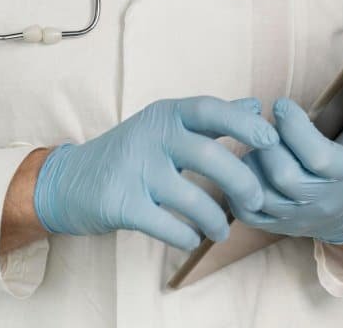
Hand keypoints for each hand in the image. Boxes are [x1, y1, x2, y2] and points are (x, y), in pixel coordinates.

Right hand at [33, 96, 279, 250]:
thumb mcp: (167, 124)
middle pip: (207, 155)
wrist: (70, 179)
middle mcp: (150, 136)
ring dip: (216, 218)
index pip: (210, 109)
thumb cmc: (132, 150)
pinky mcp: (121, 203)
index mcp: (166, 114)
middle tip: (257, 199)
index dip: (243, 123)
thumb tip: (256, 105)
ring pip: (191, 197)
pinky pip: (167, 225)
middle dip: (240, 180)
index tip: (271, 140)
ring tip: (223, 229)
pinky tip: (192, 238)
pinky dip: (186, 236)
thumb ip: (212, 118)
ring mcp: (134, 169)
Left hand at [227, 76, 342, 244]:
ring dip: (252, 162)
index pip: (318, 157)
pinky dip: (238, 188)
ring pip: (262, 194)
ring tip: (258, 142)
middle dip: (268, 143)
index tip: (281, 103)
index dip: (294, 127)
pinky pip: (248, 213)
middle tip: (264, 123)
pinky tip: (248, 163)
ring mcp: (300, 217)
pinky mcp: (279, 226)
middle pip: (285, 177)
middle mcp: (324, 202)